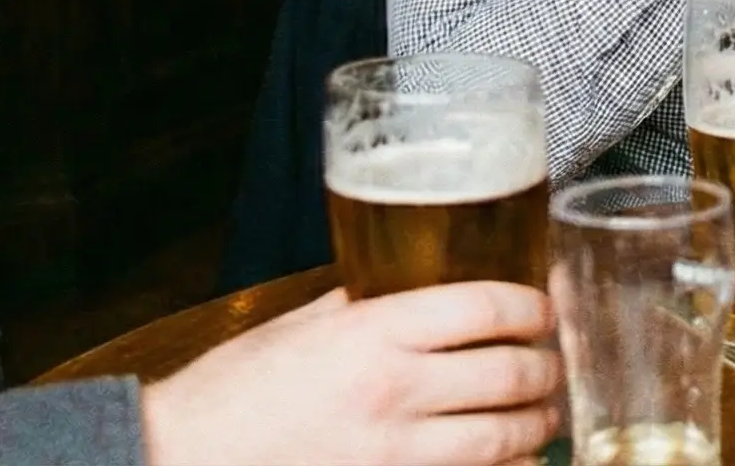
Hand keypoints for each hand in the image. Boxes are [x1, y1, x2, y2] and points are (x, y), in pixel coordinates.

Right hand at [141, 282, 561, 465]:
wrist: (183, 458)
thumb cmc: (235, 391)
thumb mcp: (302, 325)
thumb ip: (365, 304)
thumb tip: (416, 286)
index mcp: (371, 333)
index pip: (482, 307)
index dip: (528, 305)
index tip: (541, 307)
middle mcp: (392, 392)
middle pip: (507, 373)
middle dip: (544, 367)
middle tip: (551, 363)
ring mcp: (394, 455)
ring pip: (502, 438)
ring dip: (536, 424)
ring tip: (543, 413)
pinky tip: (513, 462)